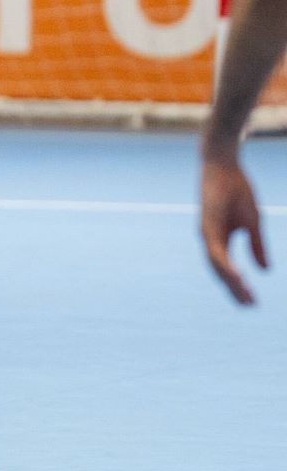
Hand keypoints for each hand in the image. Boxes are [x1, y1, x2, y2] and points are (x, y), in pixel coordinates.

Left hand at [199, 157, 268, 304]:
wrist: (223, 164)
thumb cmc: (236, 190)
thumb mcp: (252, 222)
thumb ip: (256, 245)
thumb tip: (264, 270)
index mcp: (219, 238)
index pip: (226, 268)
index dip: (238, 284)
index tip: (252, 301)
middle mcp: (210, 238)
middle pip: (219, 271)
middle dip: (234, 289)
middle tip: (249, 305)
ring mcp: (206, 231)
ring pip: (216, 264)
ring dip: (230, 281)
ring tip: (245, 296)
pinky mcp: (206, 223)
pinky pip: (214, 249)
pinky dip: (224, 264)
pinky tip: (235, 276)